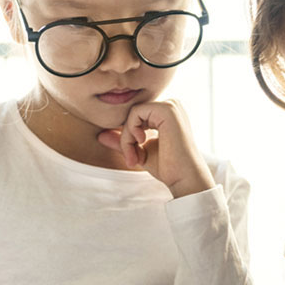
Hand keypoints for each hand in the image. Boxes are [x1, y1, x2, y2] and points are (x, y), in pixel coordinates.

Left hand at [96, 100, 214, 197]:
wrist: (183, 178)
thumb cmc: (167, 167)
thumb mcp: (140, 152)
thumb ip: (123, 142)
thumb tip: (100, 136)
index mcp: (166, 114)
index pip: (136, 115)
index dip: (128, 136)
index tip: (131, 158)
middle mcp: (171, 105)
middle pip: (133, 113)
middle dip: (126, 137)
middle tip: (131, 159)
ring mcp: (170, 106)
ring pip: (132, 113)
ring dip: (127, 137)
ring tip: (134, 156)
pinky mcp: (167, 109)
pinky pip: (135, 113)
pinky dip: (131, 132)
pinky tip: (140, 144)